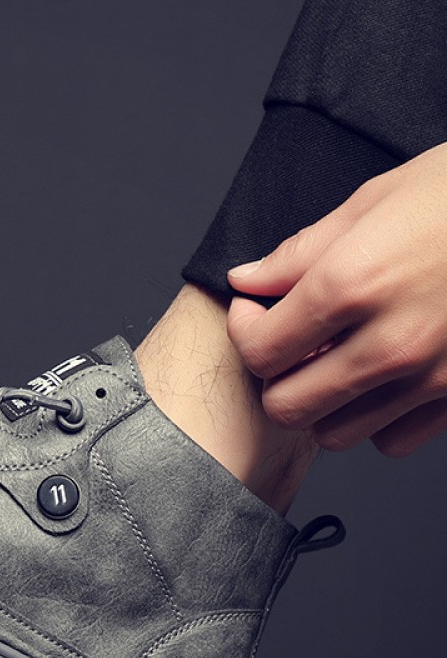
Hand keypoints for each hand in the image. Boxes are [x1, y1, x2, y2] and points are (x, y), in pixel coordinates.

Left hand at [226, 142, 446, 456]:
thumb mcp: (376, 200)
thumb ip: (300, 253)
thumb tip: (247, 280)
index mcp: (354, 284)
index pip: (259, 349)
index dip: (244, 330)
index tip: (254, 311)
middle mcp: (389, 341)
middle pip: (287, 407)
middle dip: (276, 378)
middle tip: (289, 344)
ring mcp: (430, 376)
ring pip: (333, 434)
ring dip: (322, 404)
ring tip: (334, 361)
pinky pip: (391, 440)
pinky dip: (375, 419)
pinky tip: (380, 379)